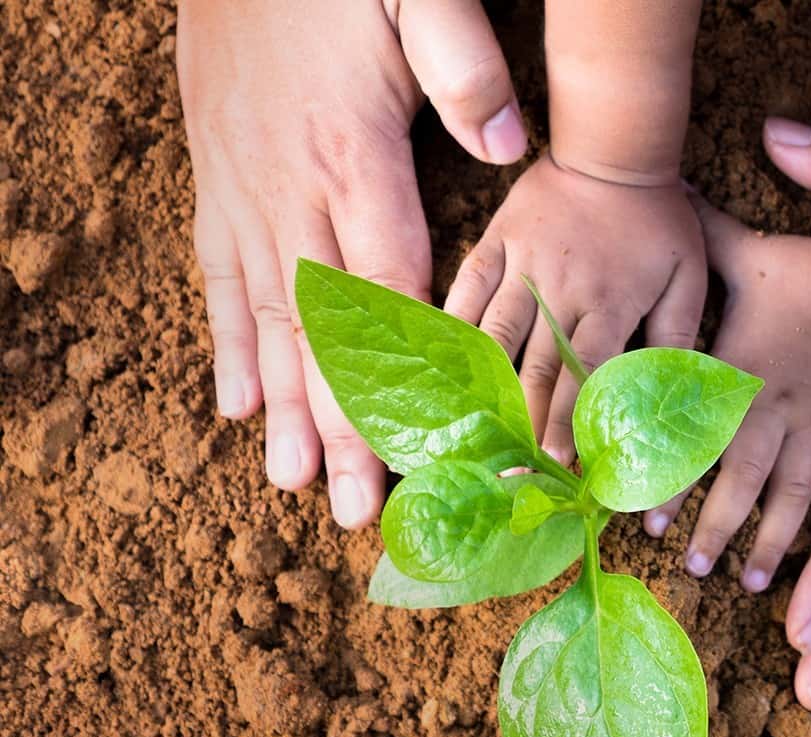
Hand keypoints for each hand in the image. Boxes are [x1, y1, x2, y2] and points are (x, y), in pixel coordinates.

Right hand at [178, 0, 526, 526]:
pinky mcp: (217, 180)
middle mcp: (292, 190)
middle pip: (323, 331)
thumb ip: (463, 69)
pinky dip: (227, 344)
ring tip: (287, 483)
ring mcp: (245, 190)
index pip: (385, 293)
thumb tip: (508, 146)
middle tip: (349, 508)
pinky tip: (234, 404)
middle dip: (337, 426)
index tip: (415, 450)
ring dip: (279, 407)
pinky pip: (220, 277)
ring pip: (267, 319)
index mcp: (354, 158)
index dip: (398, 380)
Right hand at [444, 155, 705, 461]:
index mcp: (610, 303)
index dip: (571, 424)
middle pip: (537, 369)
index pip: (587, 376)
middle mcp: (562, 290)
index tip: (560, 466)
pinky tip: (440, 363)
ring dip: (485, 387)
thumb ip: (676, 337)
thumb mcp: (687, 278)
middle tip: (512, 468)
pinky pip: (467, 287)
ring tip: (471, 430)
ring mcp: (523, 265)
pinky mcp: (496, 242)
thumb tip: (669, 395)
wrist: (615, 147)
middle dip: (525, 423)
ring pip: (496, 337)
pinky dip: (452, 325)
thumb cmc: (659, 220)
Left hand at [642, 188, 810, 591]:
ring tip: (753, 582)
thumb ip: (702, 232)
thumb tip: (668, 188)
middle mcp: (775, 416)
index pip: (697, 441)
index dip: (671, 483)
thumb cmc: (809, 270)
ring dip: (770, 540)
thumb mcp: (746, 250)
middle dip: (717, 528)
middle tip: (694, 568)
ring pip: (790, 497)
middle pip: (741, 483)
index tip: (648, 524)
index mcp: (741, 381)